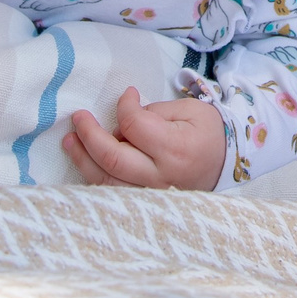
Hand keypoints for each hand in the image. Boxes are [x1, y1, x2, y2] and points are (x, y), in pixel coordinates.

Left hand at [63, 88, 225, 189]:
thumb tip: (123, 119)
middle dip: (89, 135)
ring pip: (107, 181)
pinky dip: (95, 176)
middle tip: (78, 118)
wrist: (227, 165)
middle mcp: (161, 176)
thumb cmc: (208, 133)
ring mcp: (151, 193)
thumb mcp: (190, 111)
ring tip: (70, 141)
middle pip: (112, 158)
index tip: (127, 95)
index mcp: (175, 148)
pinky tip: (86, 161)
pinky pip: (113, 192)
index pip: (134, 126)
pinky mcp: (146, 201)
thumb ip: (154, 113)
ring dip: (83, 159)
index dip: (124, 107)